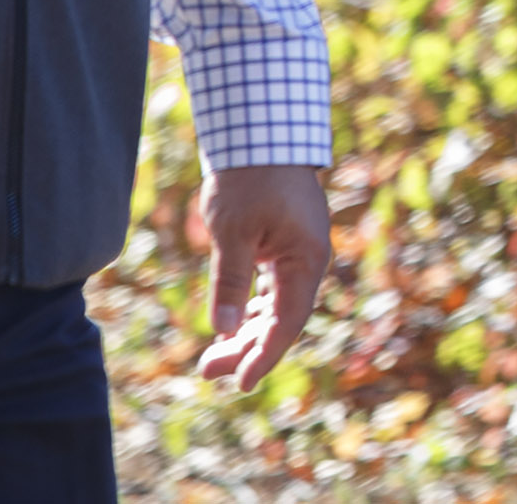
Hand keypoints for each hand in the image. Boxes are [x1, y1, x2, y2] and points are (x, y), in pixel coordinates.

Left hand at [195, 163, 330, 391]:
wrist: (260, 132)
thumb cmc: (248, 180)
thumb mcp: (232, 232)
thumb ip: (229, 282)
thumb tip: (221, 330)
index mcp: (306, 259)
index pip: (287, 322)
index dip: (264, 356)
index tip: (239, 383)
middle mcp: (309, 259)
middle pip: (280, 318)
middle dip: (245, 348)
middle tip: (207, 370)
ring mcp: (299, 251)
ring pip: (275, 304)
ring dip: (246, 330)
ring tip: (212, 356)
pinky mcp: (286, 242)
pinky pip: (273, 287)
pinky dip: (251, 307)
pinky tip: (231, 323)